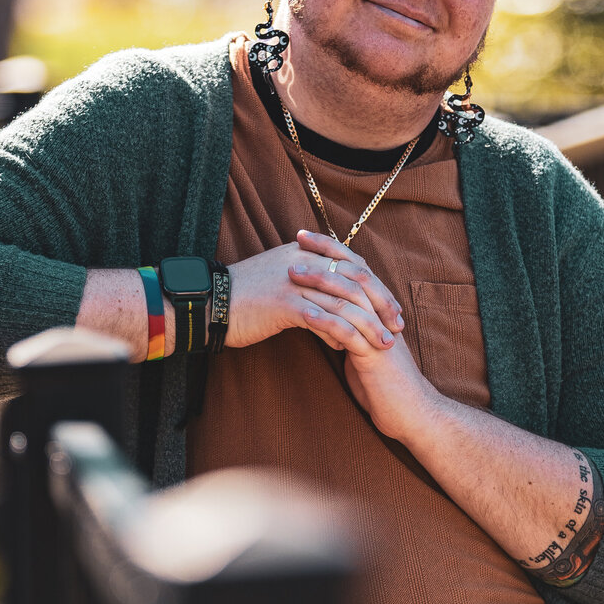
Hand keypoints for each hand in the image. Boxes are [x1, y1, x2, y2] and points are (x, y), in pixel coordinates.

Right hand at [226, 231, 403, 352]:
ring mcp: (295, 282)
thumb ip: (310, 293)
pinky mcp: (285, 303)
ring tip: (383, 344)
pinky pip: (323, 320)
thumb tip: (337, 318)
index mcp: (305, 254)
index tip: (392, 309)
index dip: (376, 288)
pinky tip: (347, 349)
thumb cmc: (243, 300)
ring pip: (344, 302)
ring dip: (368, 325)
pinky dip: (340, 335)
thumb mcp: (280, 284)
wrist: (207, 303)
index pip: (353, 266)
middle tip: (396, 326)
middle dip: (380, 305)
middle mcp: (304, 263)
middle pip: (355, 281)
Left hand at [291, 233, 442, 444]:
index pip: (354, 268)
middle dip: (323, 257)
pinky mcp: (375, 356)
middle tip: (295, 245)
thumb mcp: (362, 352)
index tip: (303, 237)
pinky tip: (304, 314)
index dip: (330, 249)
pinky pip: (349, 333)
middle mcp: (380, 316)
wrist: (410, 414)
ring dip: (320, 283)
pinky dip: (326, 321)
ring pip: (351, 298)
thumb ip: (347, 331)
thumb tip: (325, 318)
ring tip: (292, 274)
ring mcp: (379, 334)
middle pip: (353, 274)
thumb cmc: (383, 386)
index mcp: (377, 311)